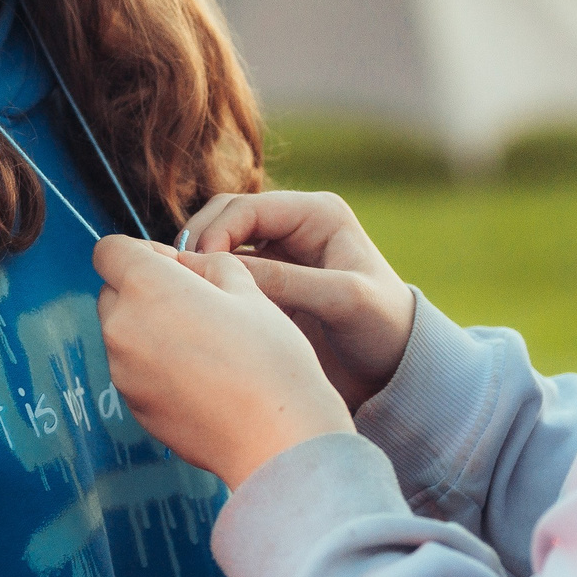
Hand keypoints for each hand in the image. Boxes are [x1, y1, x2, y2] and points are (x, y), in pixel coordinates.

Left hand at [94, 236, 351, 487]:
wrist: (274, 436)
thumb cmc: (267, 358)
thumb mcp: (248, 289)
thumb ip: (207, 264)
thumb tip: (187, 266)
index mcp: (147, 286)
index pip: (109, 250)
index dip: (141, 251)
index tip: (174, 266)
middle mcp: (122, 328)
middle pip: (111, 293)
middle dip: (142, 290)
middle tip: (194, 304)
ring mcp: (123, 373)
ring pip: (123, 334)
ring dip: (149, 329)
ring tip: (204, 345)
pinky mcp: (134, 407)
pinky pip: (134, 371)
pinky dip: (156, 366)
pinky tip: (200, 377)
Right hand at [179, 192, 414, 411]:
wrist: (396, 369)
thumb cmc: (383, 328)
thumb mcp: (343, 300)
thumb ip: (289, 282)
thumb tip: (223, 269)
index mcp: (317, 214)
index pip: (247, 207)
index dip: (216, 233)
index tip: (199, 269)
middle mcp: (294, 226)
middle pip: (225, 218)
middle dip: (198, 243)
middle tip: (180, 280)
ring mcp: (278, 254)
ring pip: (219, 244)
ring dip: (198, 263)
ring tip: (183, 293)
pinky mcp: (268, 283)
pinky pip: (225, 274)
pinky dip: (207, 283)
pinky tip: (197, 307)